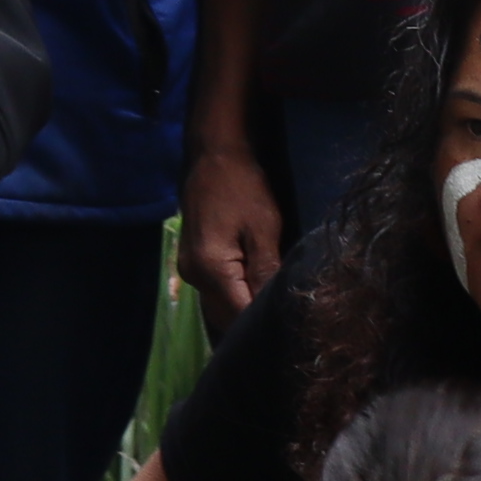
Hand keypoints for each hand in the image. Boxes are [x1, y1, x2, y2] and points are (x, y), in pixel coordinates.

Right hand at [180, 145, 287, 313]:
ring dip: (242, 310)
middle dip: (253, 320)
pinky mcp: (192, 263)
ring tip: (273, 306)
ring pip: (219, 307)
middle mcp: (194, 277)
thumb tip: (276, 307)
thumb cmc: (243, 187)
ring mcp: (189, 272)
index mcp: (211, 269)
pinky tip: (255, 290)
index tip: (291, 323)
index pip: (239, 314)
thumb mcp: (264, 228)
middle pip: (225, 317)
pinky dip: (234, 296)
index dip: (264, 322)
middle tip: (286, 317)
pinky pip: (215, 292)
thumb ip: (267, 271)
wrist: (214, 157)